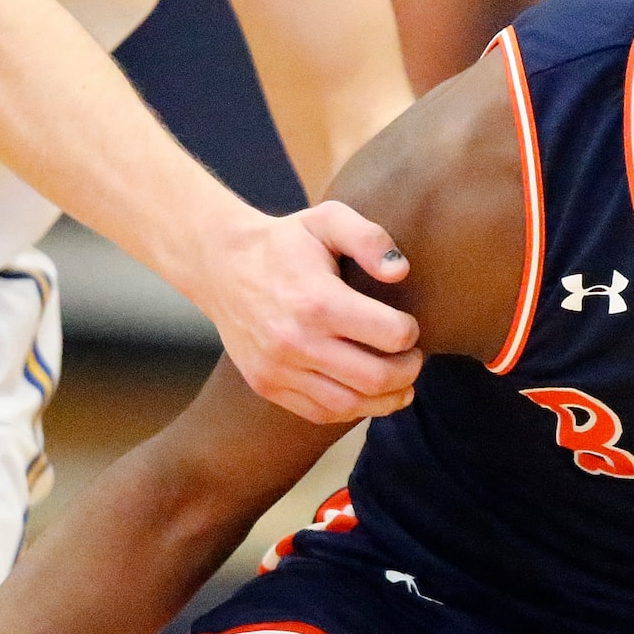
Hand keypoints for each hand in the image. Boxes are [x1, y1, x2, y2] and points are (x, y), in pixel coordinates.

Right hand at [199, 202, 423, 424]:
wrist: (220, 264)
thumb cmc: (284, 242)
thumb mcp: (327, 220)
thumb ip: (369, 238)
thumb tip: (400, 271)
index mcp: (318, 300)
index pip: (390, 335)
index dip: (410, 332)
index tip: (410, 326)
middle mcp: (296, 341)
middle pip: (375, 378)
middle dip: (407, 372)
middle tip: (414, 360)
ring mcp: (278, 368)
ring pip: (349, 404)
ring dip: (386, 400)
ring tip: (401, 385)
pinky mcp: (266, 384)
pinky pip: (319, 412)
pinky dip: (351, 409)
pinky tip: (366, 395)